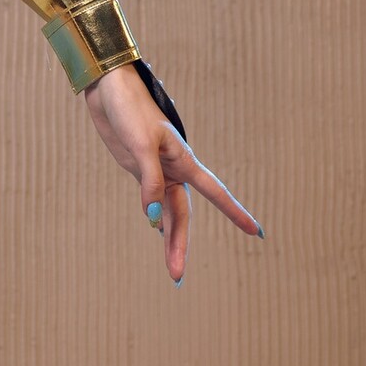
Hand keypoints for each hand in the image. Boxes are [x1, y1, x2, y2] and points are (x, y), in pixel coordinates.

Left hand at [82, 62, 263, 284]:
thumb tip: (154, 219)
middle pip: (183, 215)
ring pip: (168, 211)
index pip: (215, 193)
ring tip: (172, 268)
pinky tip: (157, 229)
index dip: (235, 213)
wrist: (108, 88)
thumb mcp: (140, 146)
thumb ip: (149, 182)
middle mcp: (174, 169)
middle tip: (177, 276)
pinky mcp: (138, 167)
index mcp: (183, 161)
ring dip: (168, 238)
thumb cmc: (129, 110)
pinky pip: (152, 199)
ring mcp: (156, 170)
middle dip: (181, 245)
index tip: (258, 232)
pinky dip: (156, 216)